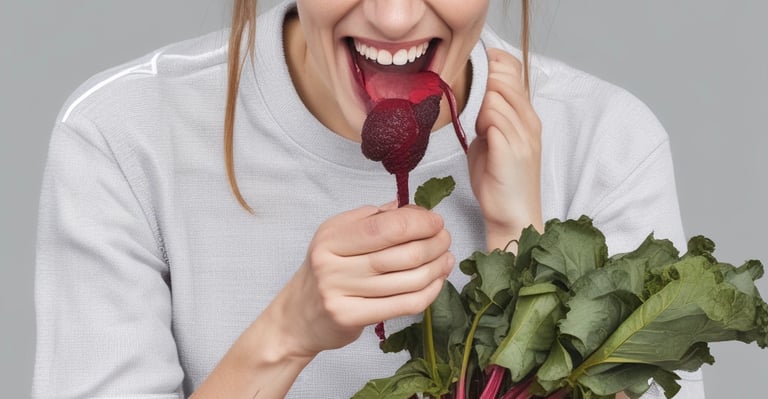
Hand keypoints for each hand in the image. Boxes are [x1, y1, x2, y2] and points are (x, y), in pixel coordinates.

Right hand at [278, 204, 453, 356]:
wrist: (297, 317)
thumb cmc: (325, 273)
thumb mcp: (336, 237)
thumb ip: (370, 219)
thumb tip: (410, 209)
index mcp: (331, 238)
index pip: (384, 226)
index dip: (418, 222)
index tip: (435, 221)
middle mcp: (333, 264)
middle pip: (401, 253)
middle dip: (434, 243)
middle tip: (445, 239)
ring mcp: (341, 294)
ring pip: (408, 280)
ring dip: (436, 267)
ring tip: (445, 259)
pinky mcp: (352, 318)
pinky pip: (405, 304)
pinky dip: (429, 292)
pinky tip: (436, 282)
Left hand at [468, 47, 542, 249]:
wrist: (512, 217)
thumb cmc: (499, 180)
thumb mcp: (493, 140)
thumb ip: (488, 117)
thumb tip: (477, 98)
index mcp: (527, 117)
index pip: (515, 71)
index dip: (495, 63)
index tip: (478, 68)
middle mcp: (529, 123)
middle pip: (504, 80)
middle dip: (483, 86)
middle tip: (475, 109)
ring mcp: (523, 137)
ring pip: (496, 100)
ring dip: (480, 110)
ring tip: (482, 132)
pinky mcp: (511, 152)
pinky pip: (494, 122)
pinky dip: (483, 125)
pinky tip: (482, 137)